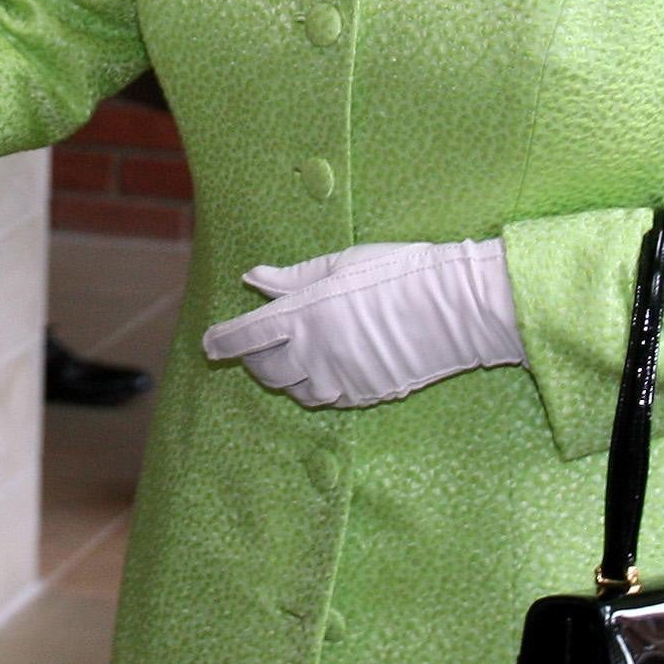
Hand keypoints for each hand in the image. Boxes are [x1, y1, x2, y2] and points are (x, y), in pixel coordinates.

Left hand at [200, 238, 525, 408]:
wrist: (454, 308)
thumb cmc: (396, 272)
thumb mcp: (338, 264)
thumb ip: (292, 278)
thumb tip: (254, 278)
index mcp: (303, 315)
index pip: (245, 336)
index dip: (222, 341)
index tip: (208, 344)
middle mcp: (315, 354)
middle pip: (265, 370)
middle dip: (251, 359)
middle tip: (251, 347)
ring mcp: (341, 379)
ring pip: (294, 390)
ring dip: (282, 376)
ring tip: (286, 356)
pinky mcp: (365, 394)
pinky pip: (326, 398)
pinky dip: (314, 387)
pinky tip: (322, 369)